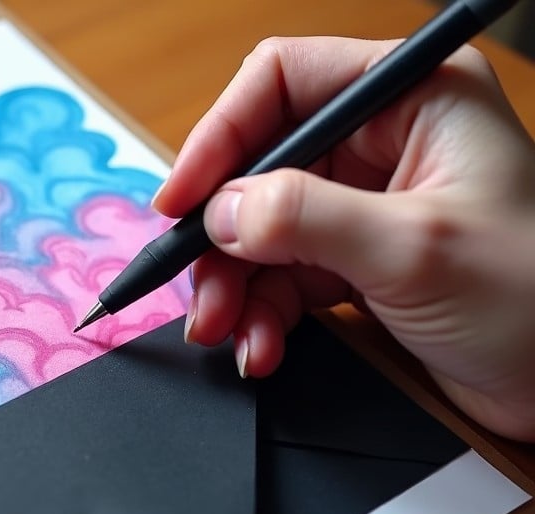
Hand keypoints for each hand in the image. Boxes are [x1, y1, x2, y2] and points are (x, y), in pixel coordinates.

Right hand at [154, 37, 534, 440]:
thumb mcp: (414, 250)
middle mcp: (382, 145)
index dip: (221, 136)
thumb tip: (221, 212)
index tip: (180, 200)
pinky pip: (280, 278)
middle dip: (223, 238)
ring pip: (261, 232)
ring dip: (234, 287)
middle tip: (201, 294)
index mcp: (412, 100)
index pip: (283, 84)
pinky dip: (260, 316)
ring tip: (228, 333)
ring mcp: (364, 207)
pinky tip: (262, 348)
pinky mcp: (355, 263)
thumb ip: (308, 220)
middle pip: (259, 169)